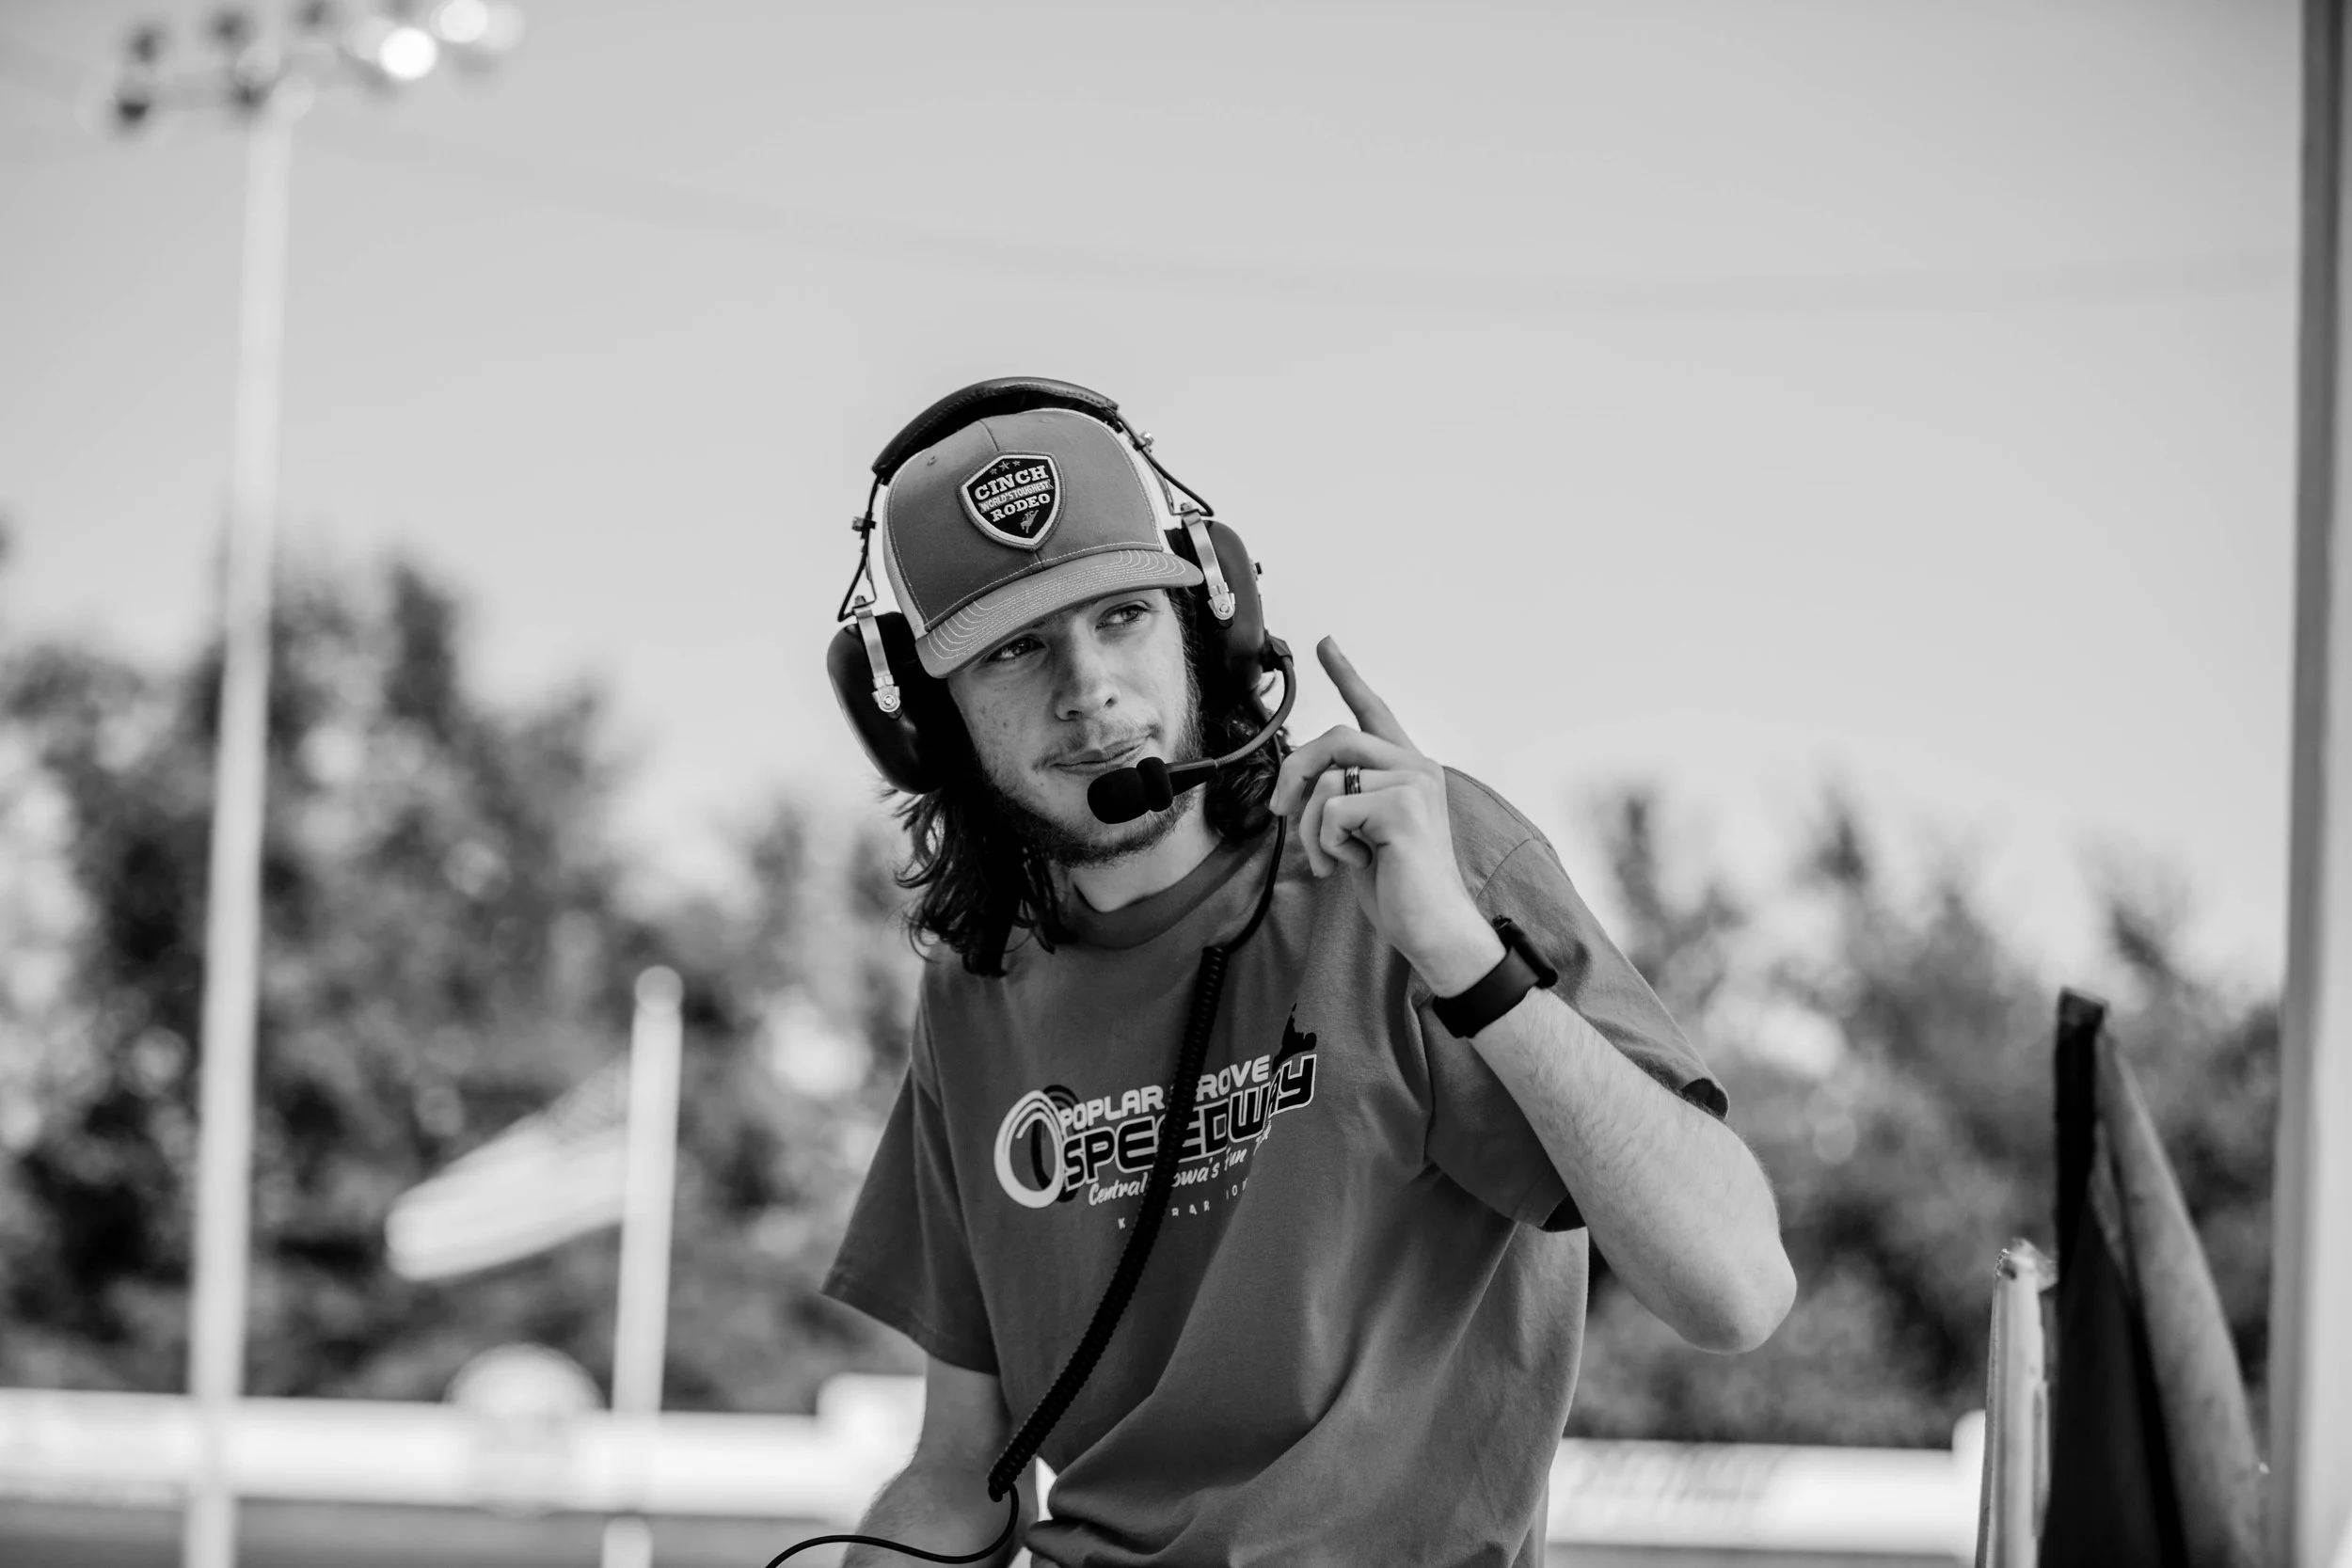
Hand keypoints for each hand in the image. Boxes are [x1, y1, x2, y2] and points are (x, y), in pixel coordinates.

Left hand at [1268, 638, 1504, 995]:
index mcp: (1407, 770)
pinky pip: (1331, 810)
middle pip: (1334, 738)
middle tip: (1277, 811)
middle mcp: (1415, 767)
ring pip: (1327, 778)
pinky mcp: (1403, 808)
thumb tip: (1297, 784)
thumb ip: (1342, 798)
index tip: (1326, 644)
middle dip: (1294, 773)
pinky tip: (1353, 865)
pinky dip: (1325, 844)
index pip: (1374, 711)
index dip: (1347, 675)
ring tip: (1332, 860)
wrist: (1434, 929)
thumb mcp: (1360, 834)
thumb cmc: (1399, 887)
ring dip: (1309, 827)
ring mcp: (1413, 784)